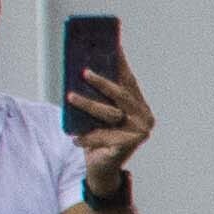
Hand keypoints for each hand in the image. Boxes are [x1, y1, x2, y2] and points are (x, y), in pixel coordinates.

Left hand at [70, 60, 154, 189]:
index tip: (111, 45)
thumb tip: (84, 69)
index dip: (120, 63)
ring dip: (88, 104)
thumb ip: (99, 96)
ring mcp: (138, 132)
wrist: (102, 169)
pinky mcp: (128, 146)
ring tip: (70, 97)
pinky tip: (75, 137)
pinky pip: (104, 136)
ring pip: (110, 113)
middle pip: (122, 95)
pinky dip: (88, 137)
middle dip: (102, 82)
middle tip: (84, 71)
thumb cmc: (99, 136)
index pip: (128, 80)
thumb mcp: (99, 113)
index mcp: (139, 106)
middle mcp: (144, 117)